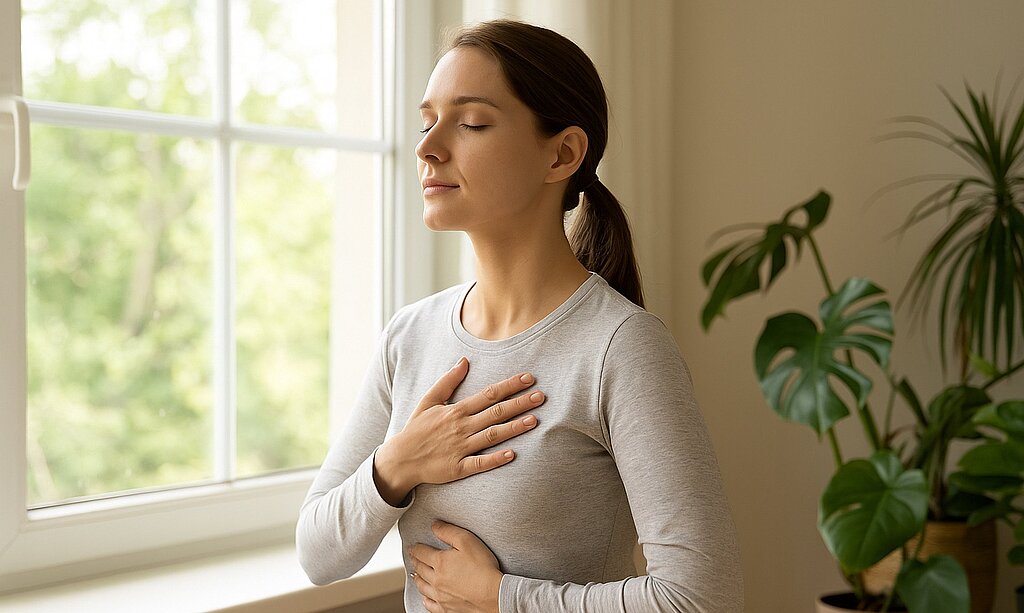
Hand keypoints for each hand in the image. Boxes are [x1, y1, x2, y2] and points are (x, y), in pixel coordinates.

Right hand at [374, 357, 544, 504]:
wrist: (400, 459)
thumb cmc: (416, 428)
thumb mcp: (428, 400)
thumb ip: (447, 381)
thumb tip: (464, 361)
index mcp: (456, 410)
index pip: (489, 394)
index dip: (510, 386)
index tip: (529, 378)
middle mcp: (461, 427)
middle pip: (496, 412)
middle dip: (520, 403)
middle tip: (542, 396)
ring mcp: (460, 448)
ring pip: (492, 436)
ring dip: (514, 428)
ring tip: (535, 420)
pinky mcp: (458, 468)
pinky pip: (479, 463)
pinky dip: (495, 459)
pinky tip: (512, 454)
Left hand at [408, 521, 502, 612]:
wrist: (493, 595)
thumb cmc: (483, 568)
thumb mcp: (467, 541)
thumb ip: (448, 531)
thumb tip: (435, 526)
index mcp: (440, 562)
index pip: (421, 553)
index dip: (415, 548)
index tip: (412, 547)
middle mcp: (436, 580)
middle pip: (420, 569)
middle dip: (415, 561)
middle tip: (412, 557)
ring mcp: (440, 596)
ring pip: (422, 587)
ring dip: (417, 579)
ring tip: (416, 574)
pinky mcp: (446, 608)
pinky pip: (429, 604)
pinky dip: (425, 598)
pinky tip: (426, 596)